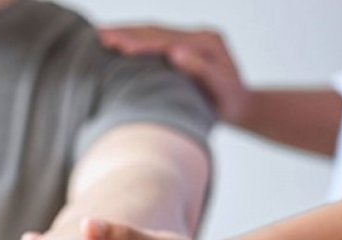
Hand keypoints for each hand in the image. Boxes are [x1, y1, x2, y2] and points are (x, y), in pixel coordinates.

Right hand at [98, 25, 250, 124]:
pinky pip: (154, 39)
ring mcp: (190, 39)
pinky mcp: (182, 46)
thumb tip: (176, 53)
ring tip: (101, 35)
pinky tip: (116, 42)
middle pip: (157, 32)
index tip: (120, 47)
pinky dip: (134, 39)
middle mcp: (199, 35)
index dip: (142, 44)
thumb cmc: (230, 105)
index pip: (168, 41)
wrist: (240, 107)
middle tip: (101, 36)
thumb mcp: (222, 91)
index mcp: (208, 43)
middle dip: (128, 34)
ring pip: (153, 32)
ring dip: (127, 33)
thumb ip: (202, 71)